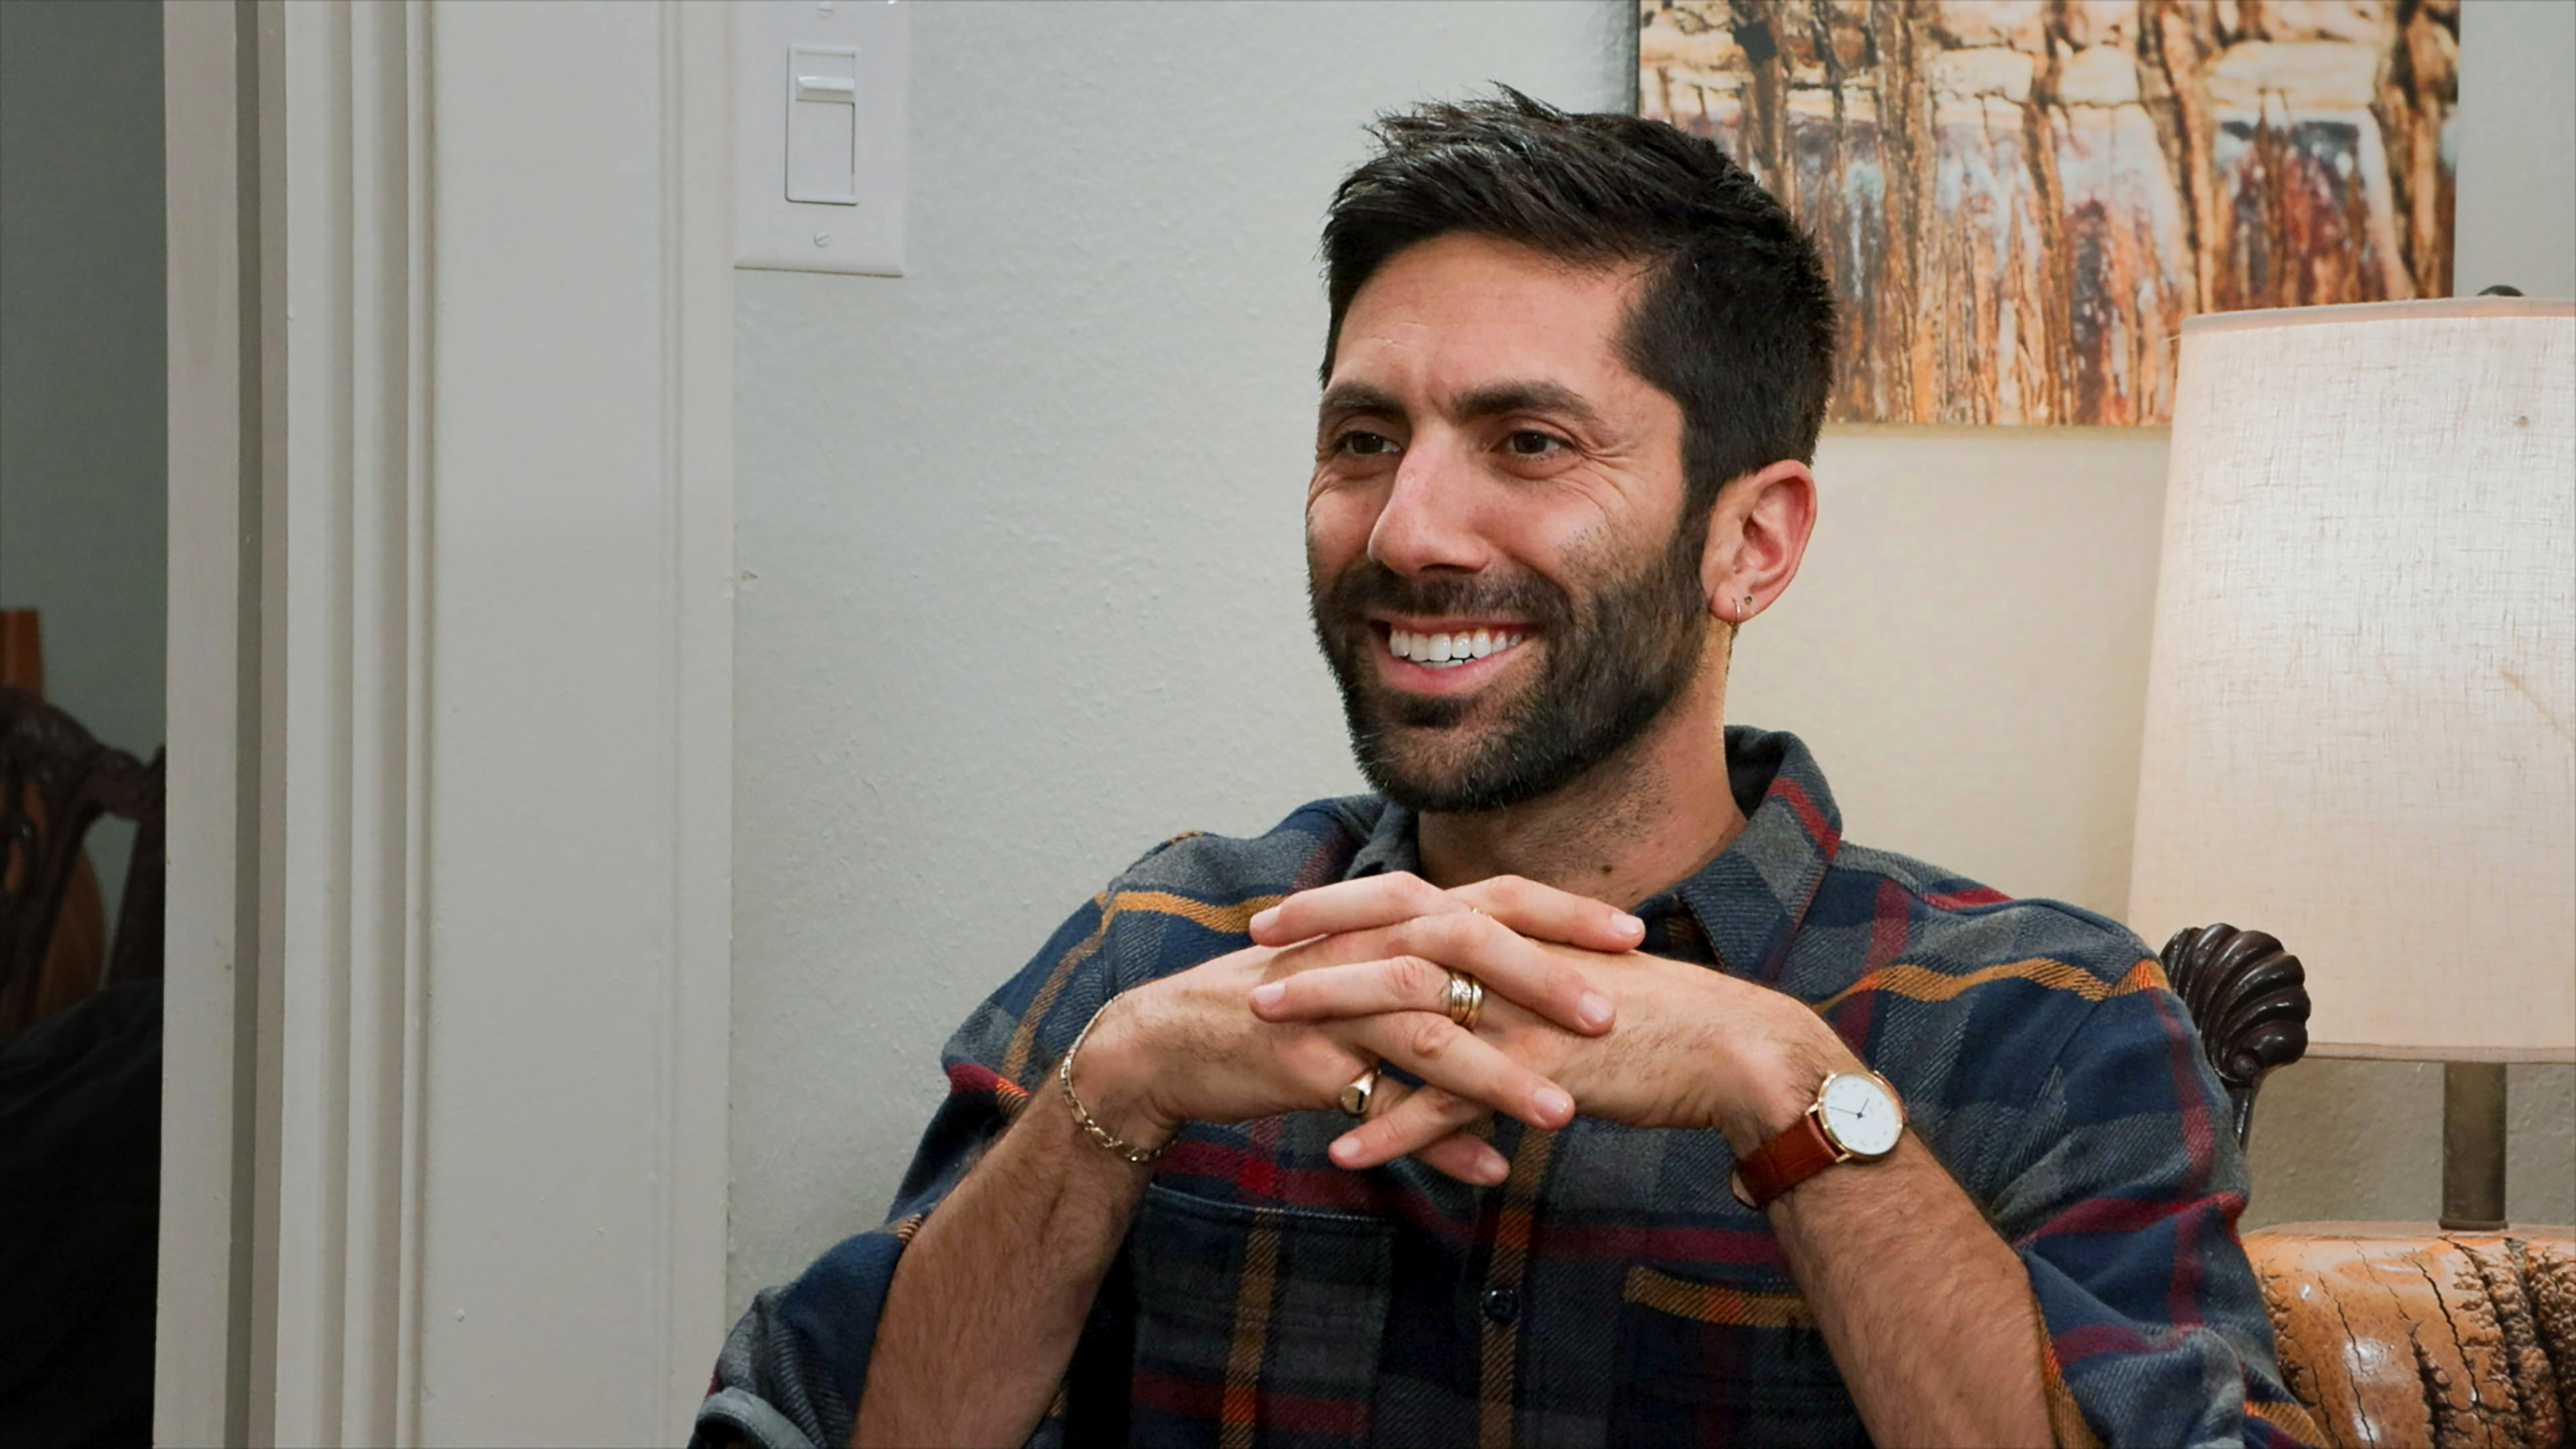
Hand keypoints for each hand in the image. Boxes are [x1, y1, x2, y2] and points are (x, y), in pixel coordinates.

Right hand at [1243, 873, 1646, 1178]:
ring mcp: (1336, 1003)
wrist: (1177, 1036)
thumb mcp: (1366, 976)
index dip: (1564, 913)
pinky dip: (1438, 1137)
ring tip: (1563, 1114)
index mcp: (1392, 915)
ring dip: (1500, 1074)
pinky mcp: (1309, 1061)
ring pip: (1429, 1028)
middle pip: (1468, 945)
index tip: (1636, 935)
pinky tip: (1488, 1169)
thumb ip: (1441, 986)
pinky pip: (1383, 1102)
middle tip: (1612, 1016)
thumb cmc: (1285, 1003)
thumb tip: (1523, 1011)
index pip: (1492, 899)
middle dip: (1545, 980)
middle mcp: (1368, 945)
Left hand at [1249, 881, 1858, 1171]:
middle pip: (1394, 936)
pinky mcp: (1538, 1071)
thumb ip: (1518, 970)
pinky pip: (1449, 1103)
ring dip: (1331, 1021)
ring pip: (1408, 1009)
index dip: (1340, 901)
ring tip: (1266, 1033)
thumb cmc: (1659, 1019)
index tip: (1280, 910)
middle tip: (1250, 952)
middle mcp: (1511, 958)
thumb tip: (1472, 970)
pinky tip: (1341, 1148)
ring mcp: (1521, 1013)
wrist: (1734, 1053)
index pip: (1410, 899)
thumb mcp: (1574, 977)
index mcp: (1515, 930)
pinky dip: (1391, 1125)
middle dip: (1316, 942)